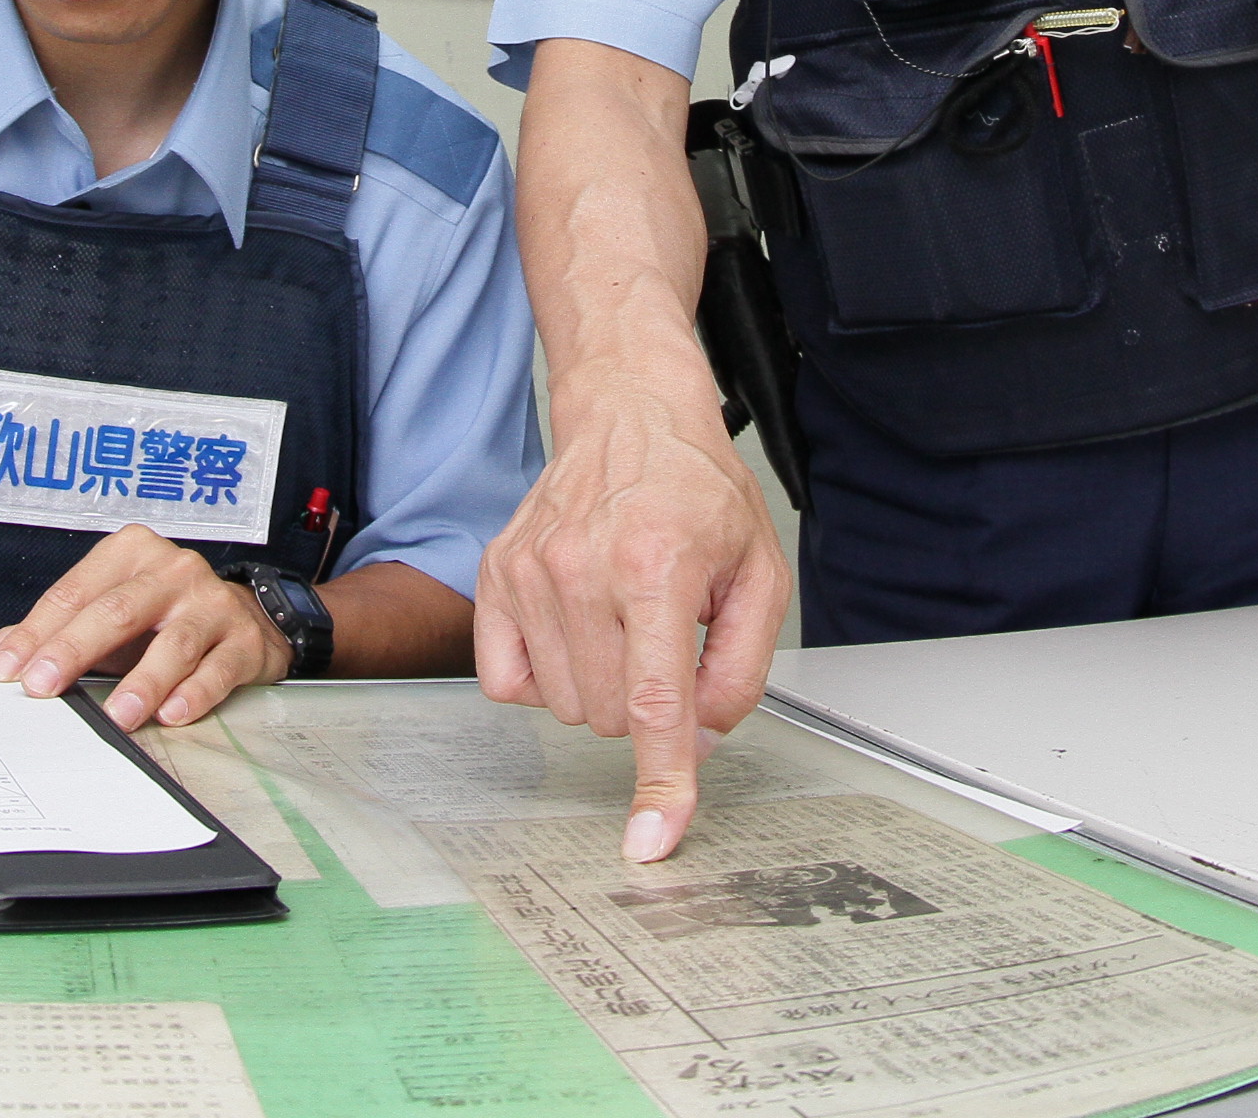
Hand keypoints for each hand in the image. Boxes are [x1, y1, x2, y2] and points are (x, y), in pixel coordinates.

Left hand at [0, 527, 289, 731]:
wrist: (246, 618)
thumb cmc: (163, 616)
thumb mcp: (107, 610)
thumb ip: (51, 631)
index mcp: (130, 553)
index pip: (74, 593)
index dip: (36, 633)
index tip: (5, 669)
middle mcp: (173, 570)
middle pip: (117, 610)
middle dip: (74, 649)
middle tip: (43, 686)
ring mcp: (212, 603)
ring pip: (174, 642)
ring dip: (142, 681)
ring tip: (116, 714)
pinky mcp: (243, 640)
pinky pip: (216, 668)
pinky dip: (194, 692)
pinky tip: (172, 712)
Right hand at [475, 383, 787, 862]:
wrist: (631, 417)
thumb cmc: (699, 493)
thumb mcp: (761, 573)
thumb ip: (743, 667)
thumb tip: (701, 737)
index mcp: (659, 567)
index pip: (656, 702)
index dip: (660, 779)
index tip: (650, 839)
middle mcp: (585, 569)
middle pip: (610, 716)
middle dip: (646, 703)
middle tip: (663, 638)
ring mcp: (530, 572)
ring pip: (564, 706)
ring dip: (601, 686)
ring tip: (623, 618)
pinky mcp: (495, 575)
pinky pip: (508, 682)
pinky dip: (546, 676)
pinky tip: (576, 630)